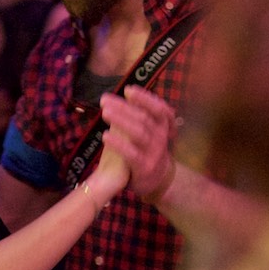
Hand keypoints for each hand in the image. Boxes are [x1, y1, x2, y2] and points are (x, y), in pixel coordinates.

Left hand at [99, 86, 178, 203]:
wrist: (159, 180)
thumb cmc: (149, 149)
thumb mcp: (151, 131)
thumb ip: (142, 114)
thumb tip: (127, 92)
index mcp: (164, 125)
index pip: (159, 108)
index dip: (145, 98)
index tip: (128, 89)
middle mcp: (161, 137)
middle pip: (144, 118)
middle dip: (123, 107)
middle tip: (104, 99)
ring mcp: (154, 152)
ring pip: (139, 133)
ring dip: (121, 121)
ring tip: (104, 112)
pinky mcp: (145, 167)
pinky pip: (131, 153)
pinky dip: (118, 143)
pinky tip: (105, 135)